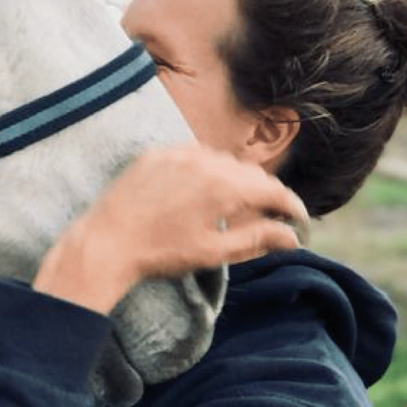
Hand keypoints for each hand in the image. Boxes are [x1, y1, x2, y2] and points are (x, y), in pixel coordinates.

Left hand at [33, 145, 306, 313]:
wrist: (107, 241)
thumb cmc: (161, 252)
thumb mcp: (213, 251)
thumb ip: (256, 239)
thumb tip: (292, 237)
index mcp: (224, 186)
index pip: (272, 190)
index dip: (291, 206)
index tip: (299, 220)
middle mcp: (205, 161)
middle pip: (250, 174)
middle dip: (266, 194)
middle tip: (273, 215)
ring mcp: (178, 153)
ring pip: (222, 161)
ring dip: (236, 179)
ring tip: (238, 204)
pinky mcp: (157, 153)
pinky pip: (192, 155)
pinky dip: (206, 170)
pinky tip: (203, 189)